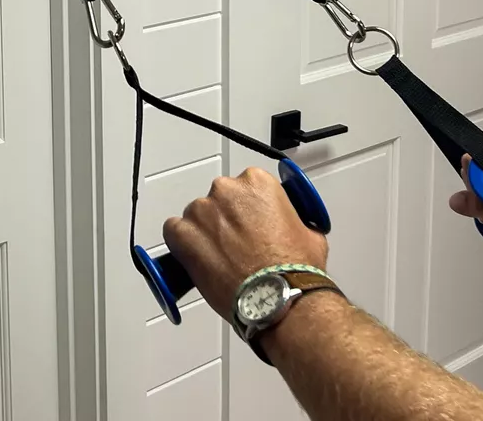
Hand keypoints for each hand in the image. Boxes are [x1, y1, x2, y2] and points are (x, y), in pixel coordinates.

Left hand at [162, 166, 328, 320]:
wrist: (278, 299)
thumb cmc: (294, 270)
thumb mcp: (309, 233)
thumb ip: (291, 218)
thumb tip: (287, 225)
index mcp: (258, 182)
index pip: (244, 186)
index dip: (247, 208)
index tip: (249, 223)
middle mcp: (227, 190)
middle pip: (219, 199)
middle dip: (225, 220)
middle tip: (236, 245)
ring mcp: (202, 211)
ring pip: (196, 216)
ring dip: (204, 233)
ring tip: (220, 259)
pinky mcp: (183, 234)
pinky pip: (173, 231)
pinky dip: (181, 244)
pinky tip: (196, 259)